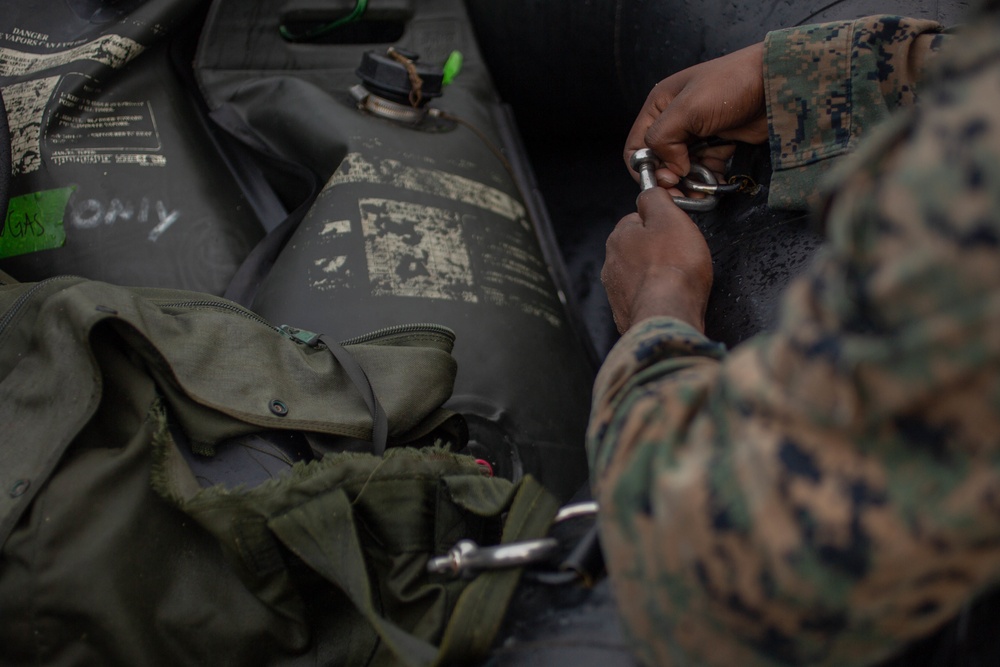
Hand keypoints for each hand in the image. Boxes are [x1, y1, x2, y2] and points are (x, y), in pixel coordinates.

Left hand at [602, 187, 712, 333]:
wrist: (667, 316)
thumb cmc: (672, 269)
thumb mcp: (670, 218)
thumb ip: (656, 200)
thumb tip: (650, 193)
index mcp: (619, 238)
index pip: (637, 220)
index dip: (660, 223)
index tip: (675, 229)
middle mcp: (611, 264)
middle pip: (638, 249)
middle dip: (658, 251)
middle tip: (681, 256)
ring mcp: (616, 291)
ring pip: (640, 274)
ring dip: (657, 275)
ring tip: (677, 280)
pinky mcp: (626, 313)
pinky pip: (643, 298)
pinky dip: (655, 297)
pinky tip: (669, 298)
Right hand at [625, 42, 767, 184]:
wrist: (776, 82)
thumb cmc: (731, 85)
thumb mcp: (687, 108)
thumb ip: (663, 138)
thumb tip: (669, 169)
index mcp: (659, 106)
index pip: (636, 146)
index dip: (644, 168)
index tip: (665, 180)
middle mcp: (673, 120)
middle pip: (659, 161)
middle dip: (669, 179)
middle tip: (682, 191)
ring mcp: (696, 133)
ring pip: (682, 168)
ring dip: (689, 182)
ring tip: (701, 190)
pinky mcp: (717, 143)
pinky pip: (704, 168)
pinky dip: (707, 179)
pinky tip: (715, 183)